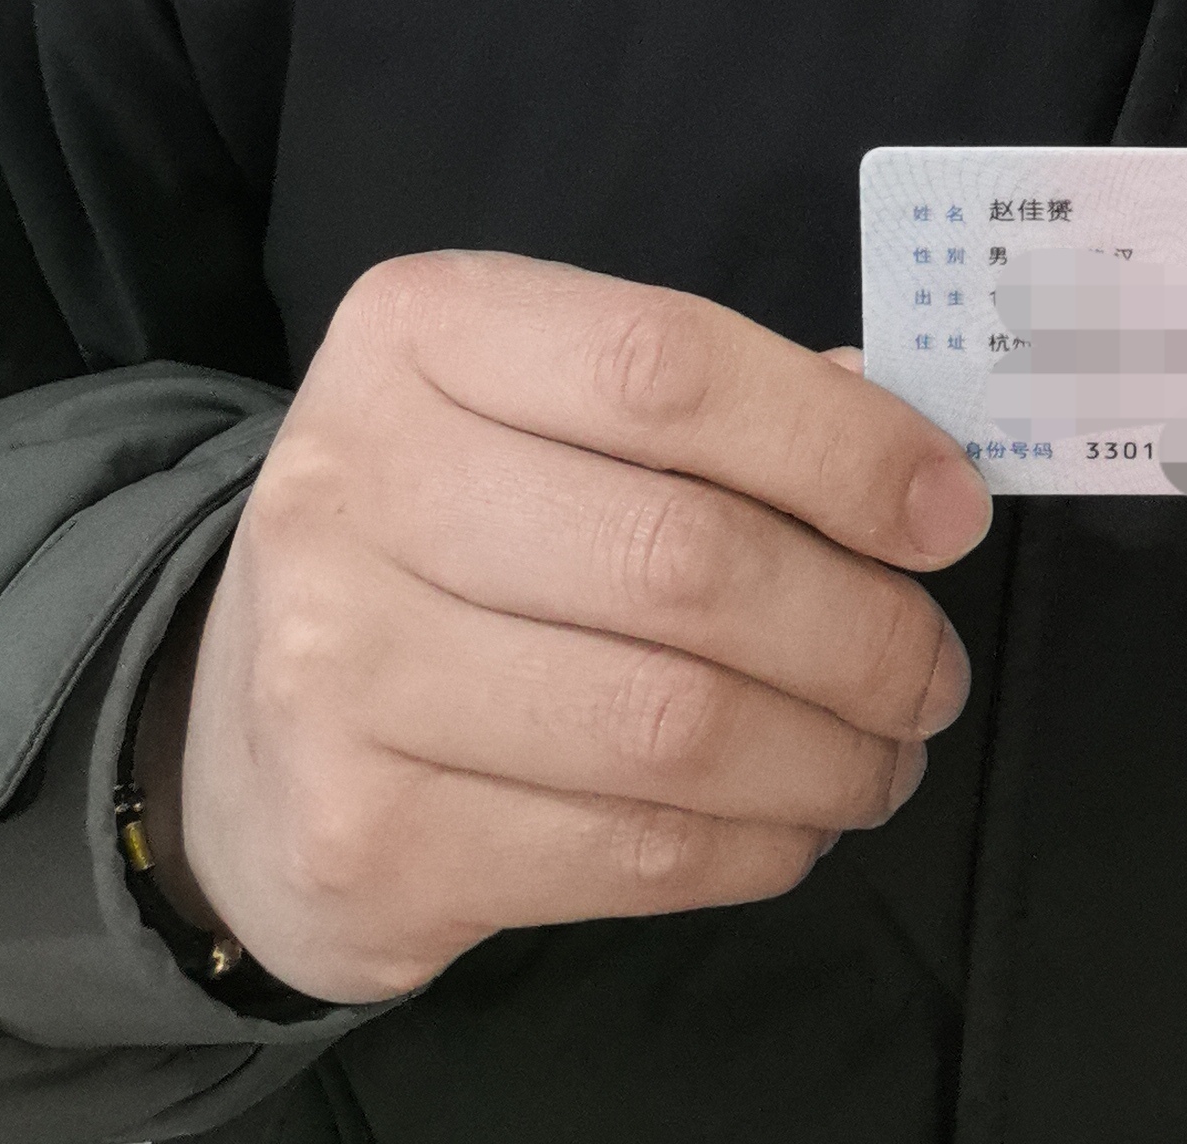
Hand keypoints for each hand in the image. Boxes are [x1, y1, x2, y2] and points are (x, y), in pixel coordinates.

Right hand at [138, 251, 989, 1002]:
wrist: (238, 728)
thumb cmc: (449, 530)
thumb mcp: (542, 408)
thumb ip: (713, 408)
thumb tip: (915, 459)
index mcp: (420, 333)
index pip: (668, 369)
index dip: (839, 443)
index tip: (948, 512)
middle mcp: (359, 486)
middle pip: (683, 560)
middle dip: (862, 628)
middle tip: (933, 671)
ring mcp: (345, 674)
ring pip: (669, 726)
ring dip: (828, 753)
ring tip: (886, 754)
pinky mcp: (366, 842)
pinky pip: (625, 852)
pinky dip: (751, 844)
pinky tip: (791, 822)